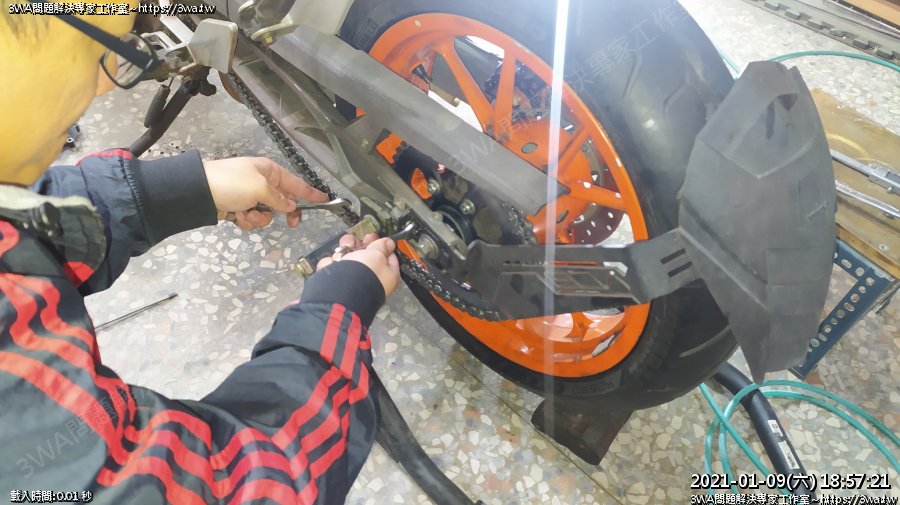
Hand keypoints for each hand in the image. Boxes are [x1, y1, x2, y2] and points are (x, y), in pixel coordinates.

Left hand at [203, 157, 328, 229]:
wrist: (200, 192)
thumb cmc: (231, 183)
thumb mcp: (260, 188)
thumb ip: (279, 199)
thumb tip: (290, 206)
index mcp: (269, 171)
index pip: (295, 183)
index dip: (310, 192)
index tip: (324, 199)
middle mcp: (261, 182)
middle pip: (282, 201)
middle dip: (280, 212)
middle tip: (290, 223)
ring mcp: (250, 196)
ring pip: (267, 214)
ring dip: (259, 218)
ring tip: (246, 213)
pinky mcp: (239, 208)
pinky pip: (252, 219)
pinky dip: (246, 220)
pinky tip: (236, 216)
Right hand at [317, 234, 400, 295]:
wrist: (340, 292)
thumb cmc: (364, 275)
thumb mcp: (377, 256)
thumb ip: (382, 247)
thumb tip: (389, 243)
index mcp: (386, 275)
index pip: (388, 257)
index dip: (381, 245)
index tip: (373, 237)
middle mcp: (370, 279)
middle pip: (365, 256)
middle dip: (358, 247)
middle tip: (354, 243)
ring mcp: (352, 281)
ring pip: (347, 259)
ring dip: (342, 254)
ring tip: (341, 256)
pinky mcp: (335, 282)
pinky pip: (333, 267)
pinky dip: (331, 265)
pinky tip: (333, 265)